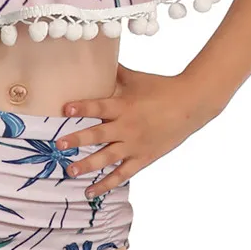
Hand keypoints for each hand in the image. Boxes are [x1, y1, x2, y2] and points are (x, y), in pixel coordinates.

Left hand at [55, 62, 219, 198]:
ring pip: (107, 158)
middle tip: (59, 145)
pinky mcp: (144, 158)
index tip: (65, 109)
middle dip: (77, 140)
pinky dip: (107, 184)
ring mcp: (135, 145)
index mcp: (124, 105)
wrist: (191, 105)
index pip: (99, 106)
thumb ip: (115, 73)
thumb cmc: (161, 88)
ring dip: (88, 165)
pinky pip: (123, 174)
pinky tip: (91, 191)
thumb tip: (97, 58)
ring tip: (70, 170)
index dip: (82, 107)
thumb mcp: (136, 78)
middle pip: (99, 135)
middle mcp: (128, 126)